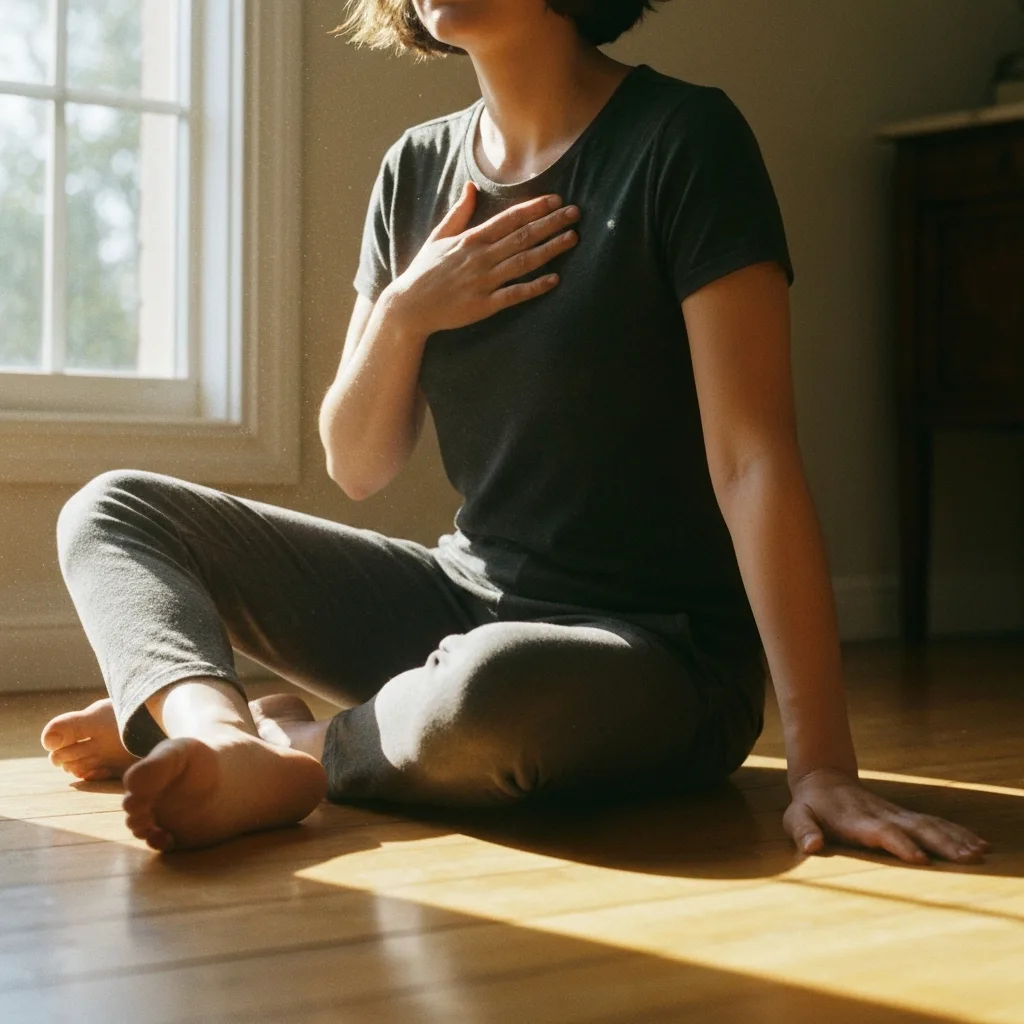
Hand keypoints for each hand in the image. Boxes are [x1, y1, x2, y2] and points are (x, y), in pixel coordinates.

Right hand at [387, 181, 579, 334]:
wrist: (410, 306)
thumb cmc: (424, 271)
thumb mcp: (438, 237)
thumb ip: (458, 212)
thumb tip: (470, 187)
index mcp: (472, 239)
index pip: (509, 218)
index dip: (535, 208)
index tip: (557, 200)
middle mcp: (481, 257)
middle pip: (523, 236)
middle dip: (551, 223)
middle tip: (575, 213)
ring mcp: (484, 281)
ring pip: (523, 262)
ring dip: (550, 249)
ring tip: (572, 238)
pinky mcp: (485, 305)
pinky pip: (515, 294)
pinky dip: (535, 287)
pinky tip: (554, 279)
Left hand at [783, 767, 991, 864]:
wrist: (823, 779)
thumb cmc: (809, 806)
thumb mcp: (796, 817)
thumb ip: (802, 831)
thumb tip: (811, 846)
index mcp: (857, 820)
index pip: (882, 832)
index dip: (899, 844)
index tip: (920, 859)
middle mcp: (882, 816)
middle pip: (915, 828)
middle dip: (941, 843)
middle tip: (967, 858)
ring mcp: (896, 814)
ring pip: (930, 824)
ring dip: (955, 838)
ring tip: (980, 852)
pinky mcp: (905, 816)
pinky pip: (935, 823)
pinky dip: (957, 833)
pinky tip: (979, 844)